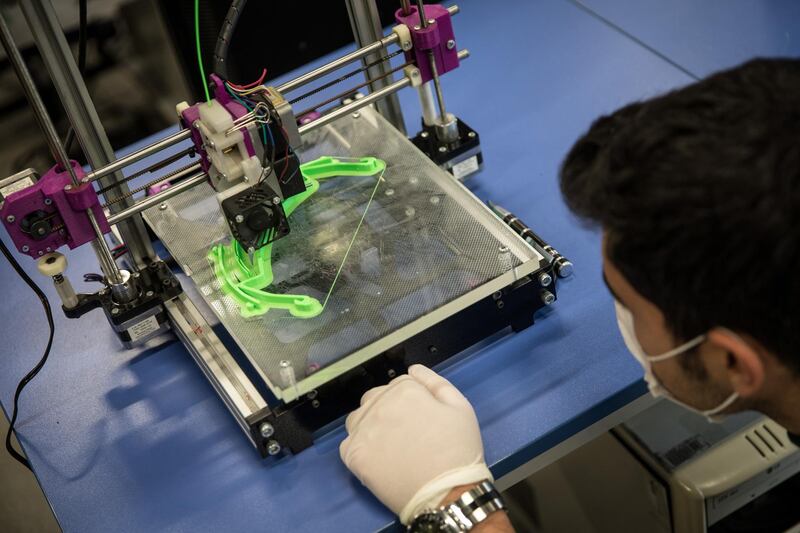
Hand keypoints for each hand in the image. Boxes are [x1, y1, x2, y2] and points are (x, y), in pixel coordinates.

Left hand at [340, 364, 492, 524]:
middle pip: (375, 398)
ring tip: (391, 446)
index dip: (411, 401)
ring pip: (358, 419)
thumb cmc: (457, 451)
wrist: (446, 494)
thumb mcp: (460, 407)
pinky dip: (360, 450)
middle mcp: (379, 405)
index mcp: (404, 390)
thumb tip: (413, 369)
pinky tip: (379, 460)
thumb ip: (435, 382)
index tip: (420, 419)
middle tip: (407, 434)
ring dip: (370, 426)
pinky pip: (348, 444)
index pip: (399, 384)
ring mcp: (363, 430)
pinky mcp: (354, 456)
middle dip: (388, 410)